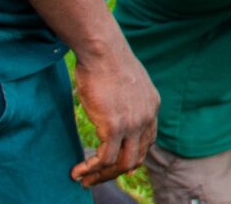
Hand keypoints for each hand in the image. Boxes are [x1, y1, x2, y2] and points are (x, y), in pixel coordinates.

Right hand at [69, 45, 158, 185]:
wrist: (102, 49)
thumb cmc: (106, 58)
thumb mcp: (125, 78)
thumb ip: (124, 94)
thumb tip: (112, 99)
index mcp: (152, 105)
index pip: (148, 140)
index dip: (132, 155)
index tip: (115, 162)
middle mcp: (147, 117)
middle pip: (137, 157)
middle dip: (116, 172)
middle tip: (96, 178)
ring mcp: (133, 123)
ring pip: (122, 163)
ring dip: (102, 176)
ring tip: (84, 180)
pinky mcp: (115, 126)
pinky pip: (105, 159)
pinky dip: (91, 169)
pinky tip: (77, 171)